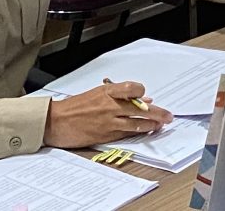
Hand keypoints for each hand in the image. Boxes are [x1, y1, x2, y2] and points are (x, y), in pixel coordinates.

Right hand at [43, 82, 170, 147]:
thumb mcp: (97, 93)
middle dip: (157, 112)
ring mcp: (108, 122)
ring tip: (161, 125)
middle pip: (140, 108)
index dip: (143, 92)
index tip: (149, 97)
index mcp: (107, 91)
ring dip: (151, 124)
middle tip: (168, 116)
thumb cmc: (75, 106)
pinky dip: (138, 133)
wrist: (55, 122)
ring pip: (136, 123)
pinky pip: (126, 134)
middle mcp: (110, 106)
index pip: (132, 88)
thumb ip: (119, 95)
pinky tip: (146, 132)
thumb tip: (142, 99)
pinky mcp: (105, 136)